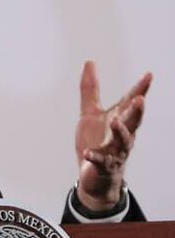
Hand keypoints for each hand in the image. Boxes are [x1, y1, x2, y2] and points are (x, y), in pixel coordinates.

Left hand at [75, 60, 150, 210]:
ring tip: (116, 121)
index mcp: (120, 120)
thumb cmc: (97, 141)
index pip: (131, 103)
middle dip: (137, 111)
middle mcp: (122, 135)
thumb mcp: (90, 113)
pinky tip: (89, 153)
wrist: (95, 175)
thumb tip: (90, 62)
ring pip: (122, 141)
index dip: (140, 90)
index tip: (148, 75)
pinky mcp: (103, 165)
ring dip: (120, 132)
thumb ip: (90, 89)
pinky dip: (95, 156)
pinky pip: (100, 161)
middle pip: (133, 122)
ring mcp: (114, 151)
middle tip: (140, 99)